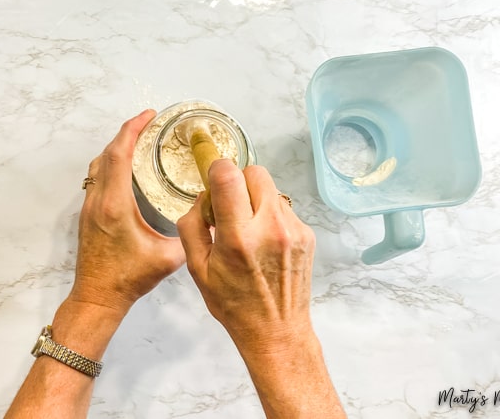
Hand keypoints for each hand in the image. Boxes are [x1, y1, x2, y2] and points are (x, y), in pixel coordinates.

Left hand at [72, 109, 185, 314]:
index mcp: (115, 204)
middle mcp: (98, 200)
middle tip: (150, 125)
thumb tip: (210, 217)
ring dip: (117, 148)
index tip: (150, 116)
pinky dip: (111, 164)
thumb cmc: (130, 278)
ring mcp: (89, 207)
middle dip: (127, 133)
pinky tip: (129, 169)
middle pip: (107, 153)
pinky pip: (97, 178)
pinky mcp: (88, 214)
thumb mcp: (168, 258)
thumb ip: (191, 235)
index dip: (133, 129)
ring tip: (140, 142)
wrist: (97, 297)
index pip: (119, 154)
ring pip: (98, 165)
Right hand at [177, 159, 315, 352]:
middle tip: (231, 206)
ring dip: (256, 199)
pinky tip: (265, 242)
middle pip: (255, 172)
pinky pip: (283, 207)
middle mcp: (270, 228)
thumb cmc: (235, 304)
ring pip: (271, 189)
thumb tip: (201, 199)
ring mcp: (294, 230)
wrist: (277, 331)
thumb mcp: (198, 270)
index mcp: (238, 238)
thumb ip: (192, 227)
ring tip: (249, 229)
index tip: (213, 180)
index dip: (217, 169)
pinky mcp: (307, 234)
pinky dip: (271, 215)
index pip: (229, 176)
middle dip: (238, 182)